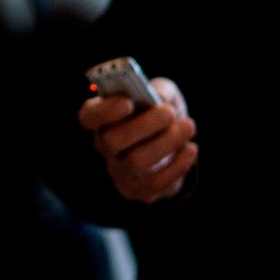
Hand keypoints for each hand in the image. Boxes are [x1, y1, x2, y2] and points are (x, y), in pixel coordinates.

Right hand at [78, 76, 196, 202]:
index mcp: (102, 118)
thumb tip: (159, 99)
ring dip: (167, 142)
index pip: (88, 117)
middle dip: (144, 125)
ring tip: (188, 126)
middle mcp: (104, 146)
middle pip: (110, 141)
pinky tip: (190, 149)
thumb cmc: (161, 112)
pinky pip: (155, 182)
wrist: (173, 144)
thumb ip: (158, 89)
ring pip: (136, 162)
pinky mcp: (136, 190)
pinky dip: (178, 165)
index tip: (128, 103)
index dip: (105, 112)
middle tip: (169, 112)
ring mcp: (117, 171)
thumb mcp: (160, 92)